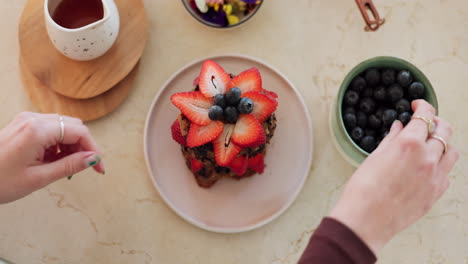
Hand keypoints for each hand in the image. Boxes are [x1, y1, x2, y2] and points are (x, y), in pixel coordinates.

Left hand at [0, 112, 104, 203]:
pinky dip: (58, 143)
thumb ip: (70, 166)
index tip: (99, 166)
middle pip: (73, 126)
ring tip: (63, 167)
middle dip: (83, 146)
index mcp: (37, 130)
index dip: (94, 148)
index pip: (79, 132)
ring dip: (70, 145)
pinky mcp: (23, 124)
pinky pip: (51, 128)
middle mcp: (32, 119)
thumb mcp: (39, 178)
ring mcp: (26, 120)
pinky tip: (52, 159)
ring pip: (64, 126)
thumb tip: (94, 159)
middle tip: (84, 167)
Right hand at [329, 100, 458, 253]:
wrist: (366, 219)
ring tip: (430, 145)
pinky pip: (447, 173)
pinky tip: (426, 167)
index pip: (425, 116)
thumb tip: (400, 128)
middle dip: (436, 121)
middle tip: (425, 122)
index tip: (418, 104)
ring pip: (452, 151)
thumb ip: (391, 139)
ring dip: (443, 143)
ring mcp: (435, 177)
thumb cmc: (364, 189)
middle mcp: (427, 158)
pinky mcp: (436, 193)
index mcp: (409, 144)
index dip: (422, 106)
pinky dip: (440, 165)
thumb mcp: (374, 157)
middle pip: (444, 130)